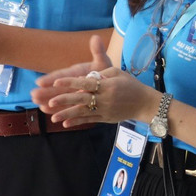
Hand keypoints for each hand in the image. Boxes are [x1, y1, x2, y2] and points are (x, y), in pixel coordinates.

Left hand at [32, 36, 151, 125]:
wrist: (145, 103)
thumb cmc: (130, 84)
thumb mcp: (118, 72)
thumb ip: (101, 73)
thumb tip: (85, 76)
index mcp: (107, 85)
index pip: (85, 83)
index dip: (70, 82)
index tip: (56, 82)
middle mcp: (105, 98)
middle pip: (82, 99)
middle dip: (65, 100)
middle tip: (51, 102)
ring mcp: (105, 110)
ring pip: (83, 113)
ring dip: (68, 115)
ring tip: (53, 117)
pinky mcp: (106, 118)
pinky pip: (89, 120)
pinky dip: (77, 122)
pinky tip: (66, 124)